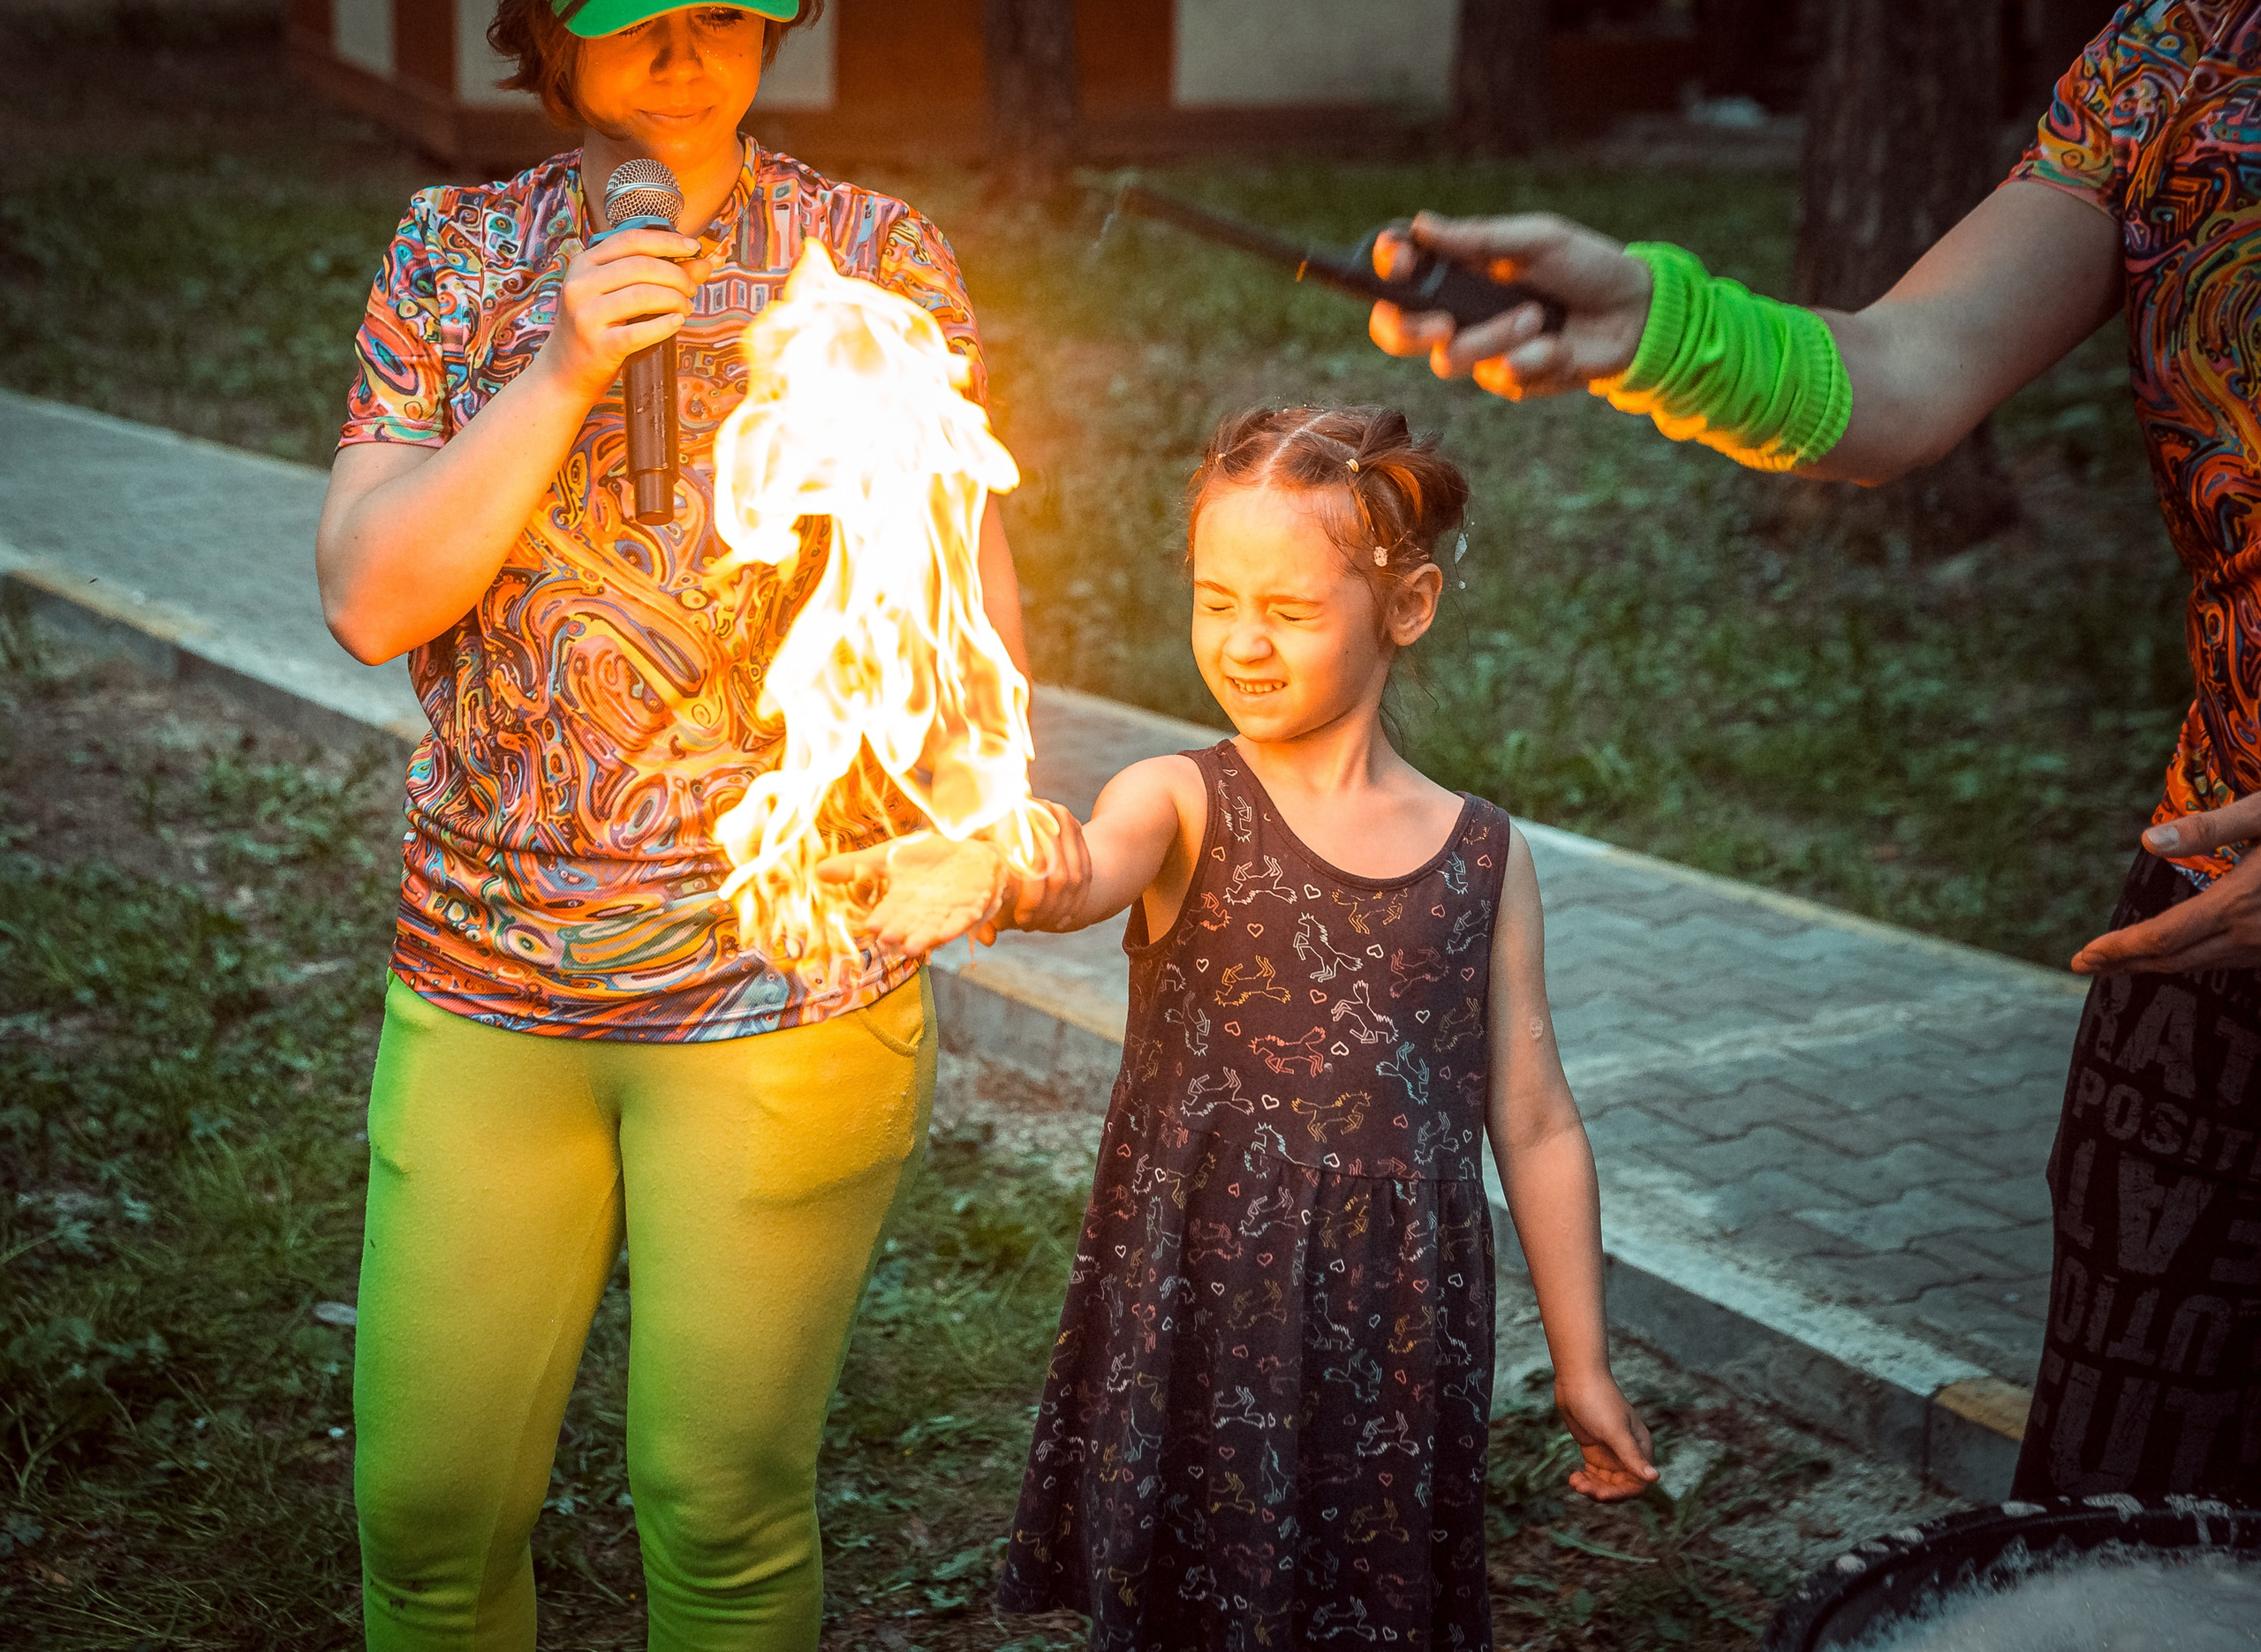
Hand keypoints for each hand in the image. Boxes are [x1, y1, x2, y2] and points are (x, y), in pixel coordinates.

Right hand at [536, 228, 710, 401]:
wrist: (564, 372)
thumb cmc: (598, 328)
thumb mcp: (618, 295)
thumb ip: (658, 276)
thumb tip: (704, 263)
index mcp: (583, 263)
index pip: (630, 240)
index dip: (667, 240)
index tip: (694, 247)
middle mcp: (580, 284)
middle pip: (641, 266)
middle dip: (677, 275)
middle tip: (691, 289)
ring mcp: (586, 315)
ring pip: (643, 295)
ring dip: (675, 299)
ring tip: (686, 308)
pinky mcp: (598, 345)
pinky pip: (640, 331)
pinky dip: (665, 325)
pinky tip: (677, 322)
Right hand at [818, 832, 1010, 959]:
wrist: (969, 853)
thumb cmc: (926, 859)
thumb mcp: (889, 856)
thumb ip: (857, 866)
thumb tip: (816, 870)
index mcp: (901, 902)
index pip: (889, 914)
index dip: (882, 920)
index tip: (872, 927)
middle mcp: (923, 913)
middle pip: (910, 926)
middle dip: (900, 933)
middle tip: (889, 939)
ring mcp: (948, 911)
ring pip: (934, 929)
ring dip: (924, 938)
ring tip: (912, 947)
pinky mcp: (972, 906)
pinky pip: (963, 919)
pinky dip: (956, 926)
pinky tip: (948, 933)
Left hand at [983, 802, 1092, 938]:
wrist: (1007, 814)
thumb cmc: (982, 846)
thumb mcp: (977, 867)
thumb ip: (983, 901)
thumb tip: (989, 938)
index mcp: (1010, 814)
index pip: (1033, 866)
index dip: (1030, 900)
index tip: (1019, 921)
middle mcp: (1039, 810)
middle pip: (1055, 873)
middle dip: (1045, 908)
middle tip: (1028, 926)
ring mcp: (1061, 817)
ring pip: (1072, 875)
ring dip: (1060, 907)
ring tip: (1043, 924)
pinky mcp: (1075, 828)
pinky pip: (1084, 871)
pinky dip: (1076, 899)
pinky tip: (1062, 918)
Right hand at [1368, 212, 1653, 400]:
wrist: (1633, 313)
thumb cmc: (1584, 265)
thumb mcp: (1536, 240)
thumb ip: (1478, 239)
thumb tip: (1421, 225)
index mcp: (1457, 268)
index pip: (1399, 270)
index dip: (1382, 267)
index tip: (1398, 260)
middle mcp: (1457, 310)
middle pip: (1396, 331)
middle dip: (1410, 329)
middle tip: (1442, 322)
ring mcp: (1480, 348)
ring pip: (1450, 359)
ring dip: (1495, 337)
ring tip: (1538, 318)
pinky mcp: (1507, 378)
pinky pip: (1499, 377)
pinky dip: (1533, 358)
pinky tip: (1558, 345)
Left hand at [1554, 1369, 1656, 1501]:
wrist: (1576, 1378)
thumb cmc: (1598, 1400)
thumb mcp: (1615, 1431)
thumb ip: (1632, 1456)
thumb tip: (1655, 1478)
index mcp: (1640, 1448)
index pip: (1637, 1483)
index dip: (1621, 1493)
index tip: (1600, 1495)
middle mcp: (1628, 1452)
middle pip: (1620, 1486)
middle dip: (1602, 1491)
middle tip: (1581, 1487)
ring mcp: (1611, 1451)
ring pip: (1606, 1482)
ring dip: (1591, 1487)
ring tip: (1574, 1482)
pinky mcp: (1595, 1448)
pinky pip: (1594, 1474)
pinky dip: (1586, 1479)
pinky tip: (1573, 1477)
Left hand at [2071, 794, 2260, 974]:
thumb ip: (2210, 828)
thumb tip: (2149, 840)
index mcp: (2237, 902)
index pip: (2164, 936)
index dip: (2120, 947)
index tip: (2084, 955)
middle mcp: (2249, 934)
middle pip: (2174, 959)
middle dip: (2124, 962)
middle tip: (2083, 964)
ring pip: (2197, 964)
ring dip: (2152, 964)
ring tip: (2115, 962)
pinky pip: (2222, 961)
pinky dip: (2185, 959)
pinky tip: (2167, 953)